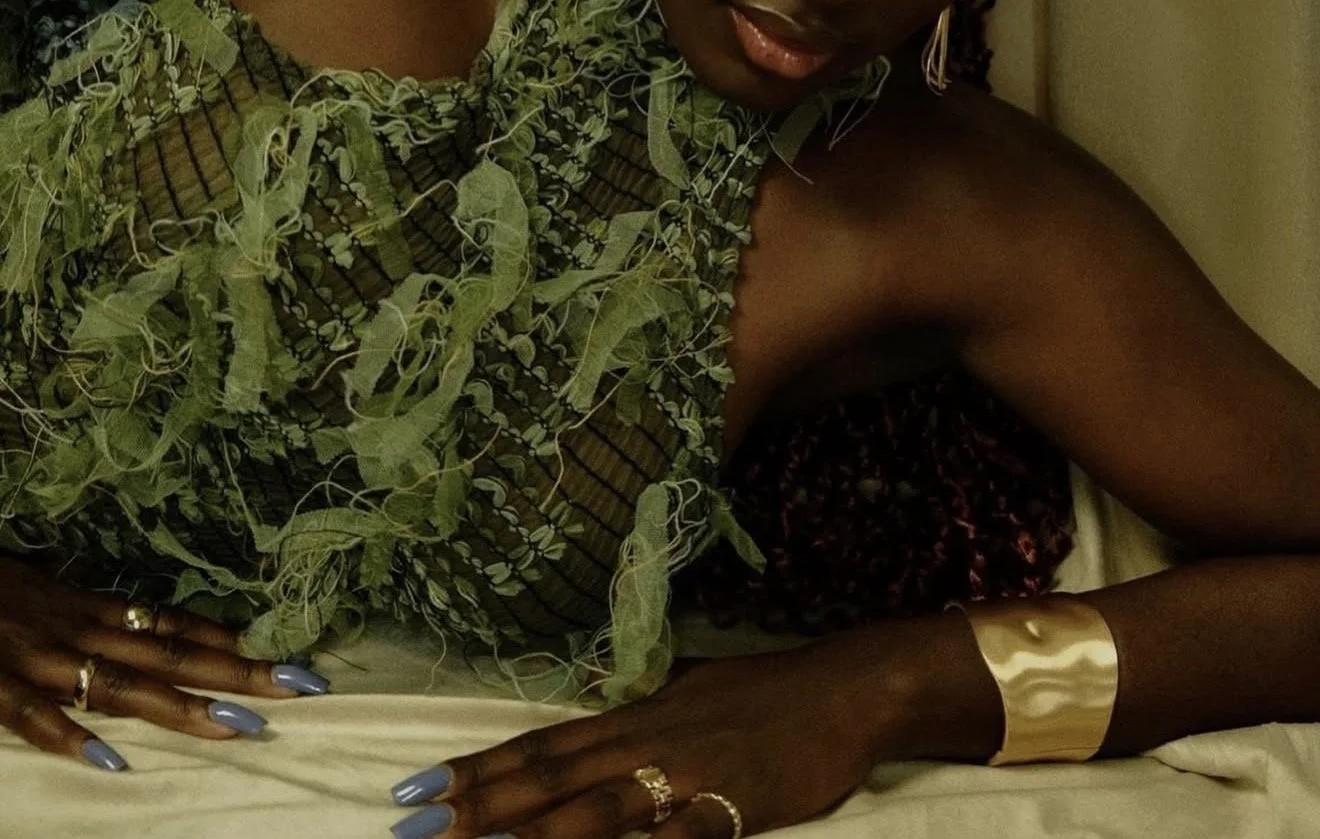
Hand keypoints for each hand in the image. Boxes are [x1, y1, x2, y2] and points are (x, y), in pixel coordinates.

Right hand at [0, 555, 330, 768]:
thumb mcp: (49, 591)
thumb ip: (97, 613)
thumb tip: (155, 626)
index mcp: (89, 607)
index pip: (172, 625)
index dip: (229, 641)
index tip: (288, 653)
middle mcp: (76, 630)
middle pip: (168, 656)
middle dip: (236, 673)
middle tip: (299, 686)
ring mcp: (37, 659)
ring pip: (120, 686)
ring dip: (180, 708)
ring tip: (237, 727)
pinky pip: (32, 716)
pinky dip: (69, 735)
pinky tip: (108, 760)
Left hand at [386, 643, 878, 838]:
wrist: (841, 689)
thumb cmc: (767, 693)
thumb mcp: (690, 689)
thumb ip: (641, 710)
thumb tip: (600, 709)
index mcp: (633, 717)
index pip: (539, 746)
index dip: (478, 769)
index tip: (420, 790)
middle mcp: (645, 742)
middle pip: (548, 778)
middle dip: (477, 806)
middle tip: (412, 824)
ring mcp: (685, 775)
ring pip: (593, 810)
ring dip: (530, 835)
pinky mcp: (731, 807)